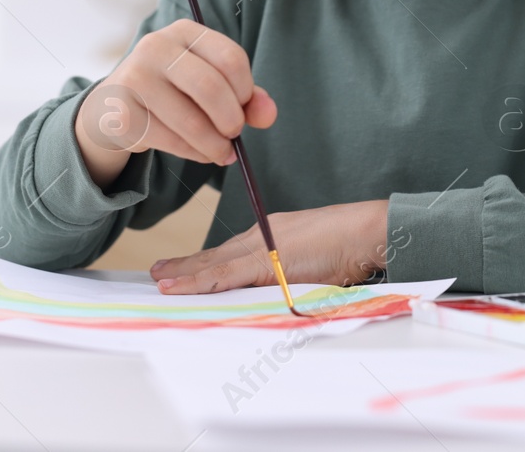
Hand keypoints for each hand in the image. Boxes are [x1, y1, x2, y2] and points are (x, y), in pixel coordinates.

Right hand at [74, 19, 276, 187]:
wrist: (114, 107)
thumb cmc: (173, 91)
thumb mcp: (209, 83)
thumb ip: (245, 96)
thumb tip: (269, 114)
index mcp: (184, 32)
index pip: (230, 58)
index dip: (246, 91)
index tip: (245, 109)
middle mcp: (155, 47)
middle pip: (211, 87)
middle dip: (232, 120)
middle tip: (235, 135)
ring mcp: (134, 78)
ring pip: (191, 121)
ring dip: (215, 145)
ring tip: (222, 153)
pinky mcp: (122, 113)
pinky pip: (171, 141)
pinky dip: (193, 153)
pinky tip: (198, 152)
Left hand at [150, 200, 388, 292]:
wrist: (367, 232)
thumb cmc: (350, 244)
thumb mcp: (314, 261)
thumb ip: (291, 272)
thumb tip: (278, 293)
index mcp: (272, 235)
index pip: (230, 252)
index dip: (204, 262)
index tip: (182, 269)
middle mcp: (262, 236)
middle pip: (217, 255)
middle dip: (186, 267)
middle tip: (157, 273)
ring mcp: (263, 246)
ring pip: (215, 264)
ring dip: (186, 275)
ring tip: (161, 283)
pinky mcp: (266, 260)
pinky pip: (226, 274)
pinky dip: (201, 281)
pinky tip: (181, 287)